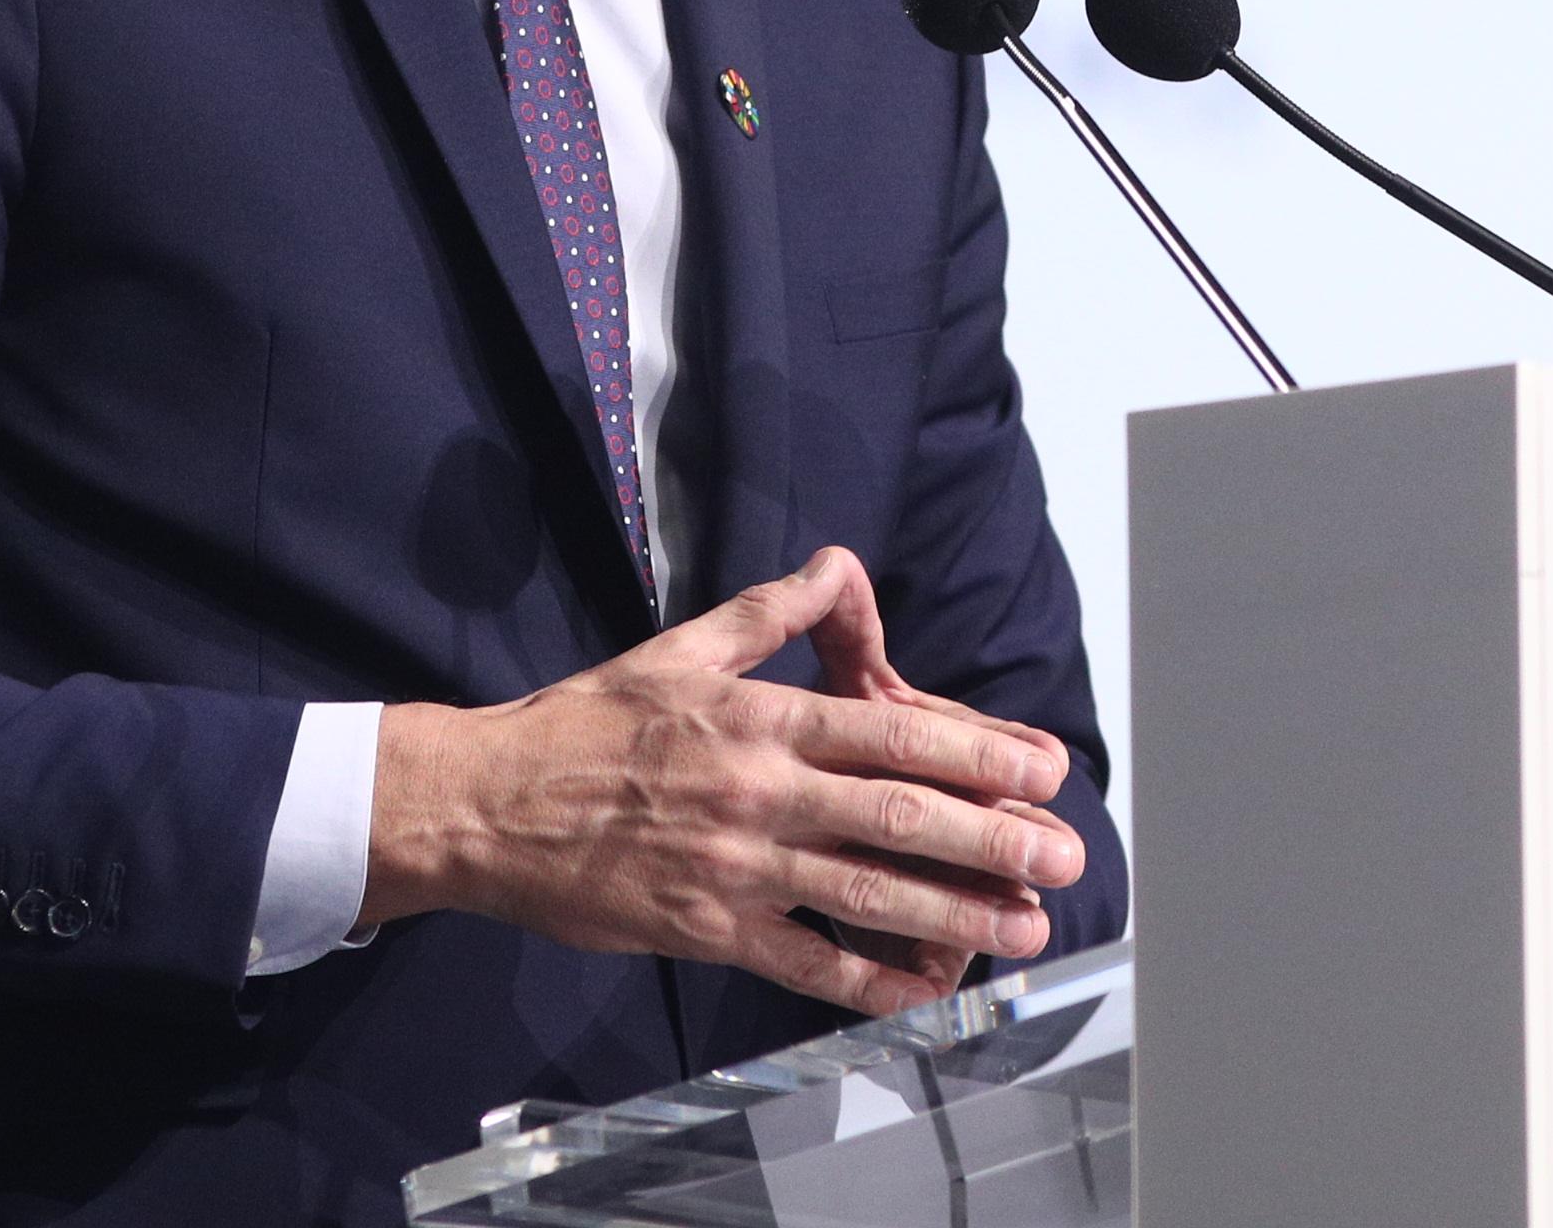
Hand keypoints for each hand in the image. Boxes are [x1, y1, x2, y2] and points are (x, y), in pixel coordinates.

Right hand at [364, 546, 1087, 1016]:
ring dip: (955, 911)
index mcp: (761, 717)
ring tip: (1023, 924)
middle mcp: (761, 791)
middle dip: (993, 837)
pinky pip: (804, 961)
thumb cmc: (585, 724)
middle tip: (1063, 855)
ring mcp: (738, 866)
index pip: (892, 732)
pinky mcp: (709, 929)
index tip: (1045, 768)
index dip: (979, 751)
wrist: (489, 803)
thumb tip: (837, 565)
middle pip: (898, 814)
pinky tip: (922, 988)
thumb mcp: (679, 648)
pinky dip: (867, 980)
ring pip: (865, 891)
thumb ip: (771, 613)